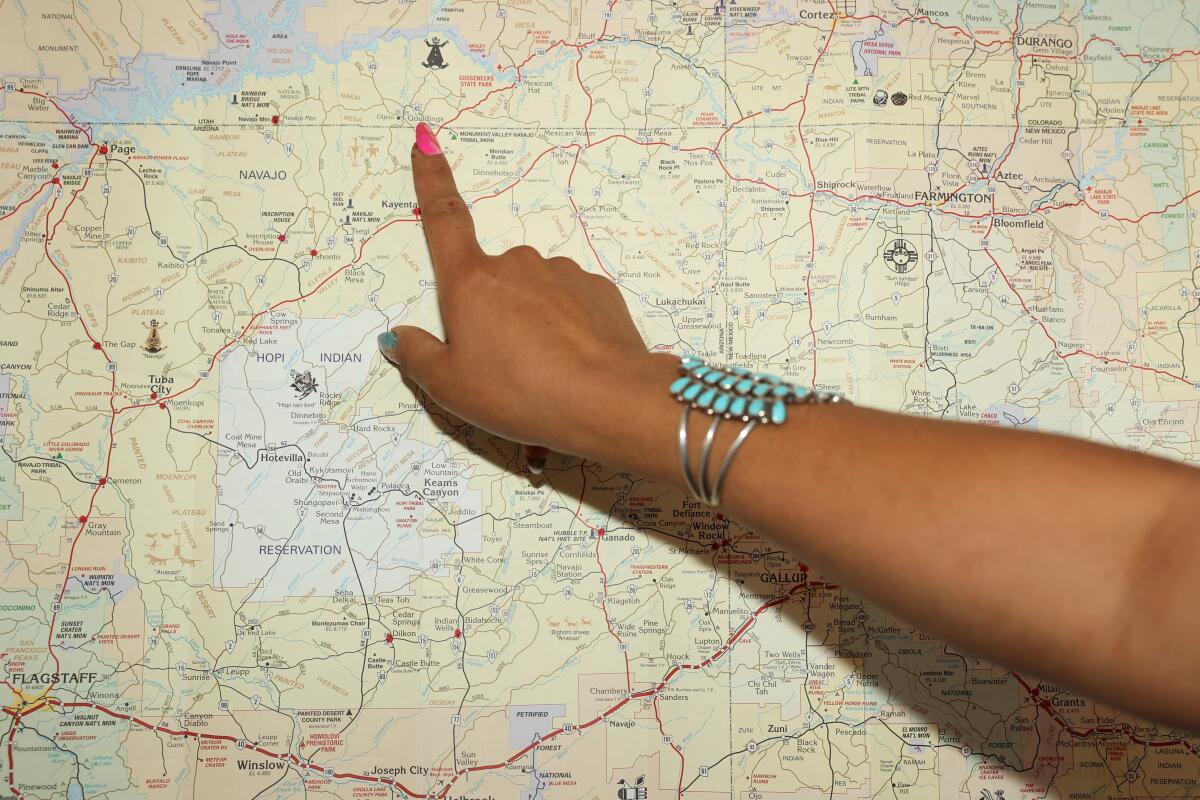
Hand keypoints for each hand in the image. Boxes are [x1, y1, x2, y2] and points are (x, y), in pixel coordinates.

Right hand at [378, 124, 676, 464]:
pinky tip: (572, 364)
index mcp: (470, 281)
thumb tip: (397, 337)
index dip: (430, 178)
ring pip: (533, 295)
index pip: (443, 218)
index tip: (425, 140)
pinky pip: (570, 305)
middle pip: (491, 282)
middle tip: (504, 368)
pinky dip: (566, 329)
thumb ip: (418, 356)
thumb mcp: (451, 387)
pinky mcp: (597, 289)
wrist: (607, 398)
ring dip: (532, 324)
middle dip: (492, 315)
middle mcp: (515, 264)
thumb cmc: (520, 392)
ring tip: (541, 373)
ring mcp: (561, 273)